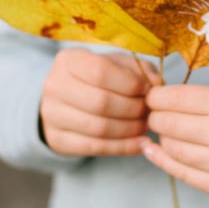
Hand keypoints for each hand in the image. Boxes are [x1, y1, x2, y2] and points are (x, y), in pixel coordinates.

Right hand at [40, 49, 158, 156]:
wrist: (65, 101)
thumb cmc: (97, 78)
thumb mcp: (117, 65)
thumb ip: (139, 70)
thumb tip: (157, 85)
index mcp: (69, 60)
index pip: (100, 72)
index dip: (130, 84)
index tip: (147, 90)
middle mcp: (55, 85)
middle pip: (101, 102)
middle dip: (133, 109)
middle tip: (149, 112)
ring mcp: (52, 114)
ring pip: (99, 128)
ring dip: (130, 130)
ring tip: (146, 126)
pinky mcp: (56, 139)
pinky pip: (95, 147)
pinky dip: (123, 148)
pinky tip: (140, 144)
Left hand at [141, 84, 208, 200]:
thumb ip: (199, 99)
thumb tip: (159, 101)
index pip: (176, 98)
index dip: (156, 96)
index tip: (153, 96)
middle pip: (168, 124)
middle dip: (155, 116)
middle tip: (154, 113)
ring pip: (171, 149)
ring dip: (161, 138)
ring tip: (166, 131)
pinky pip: (181, 172)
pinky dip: (163, 160)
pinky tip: (155, 150)